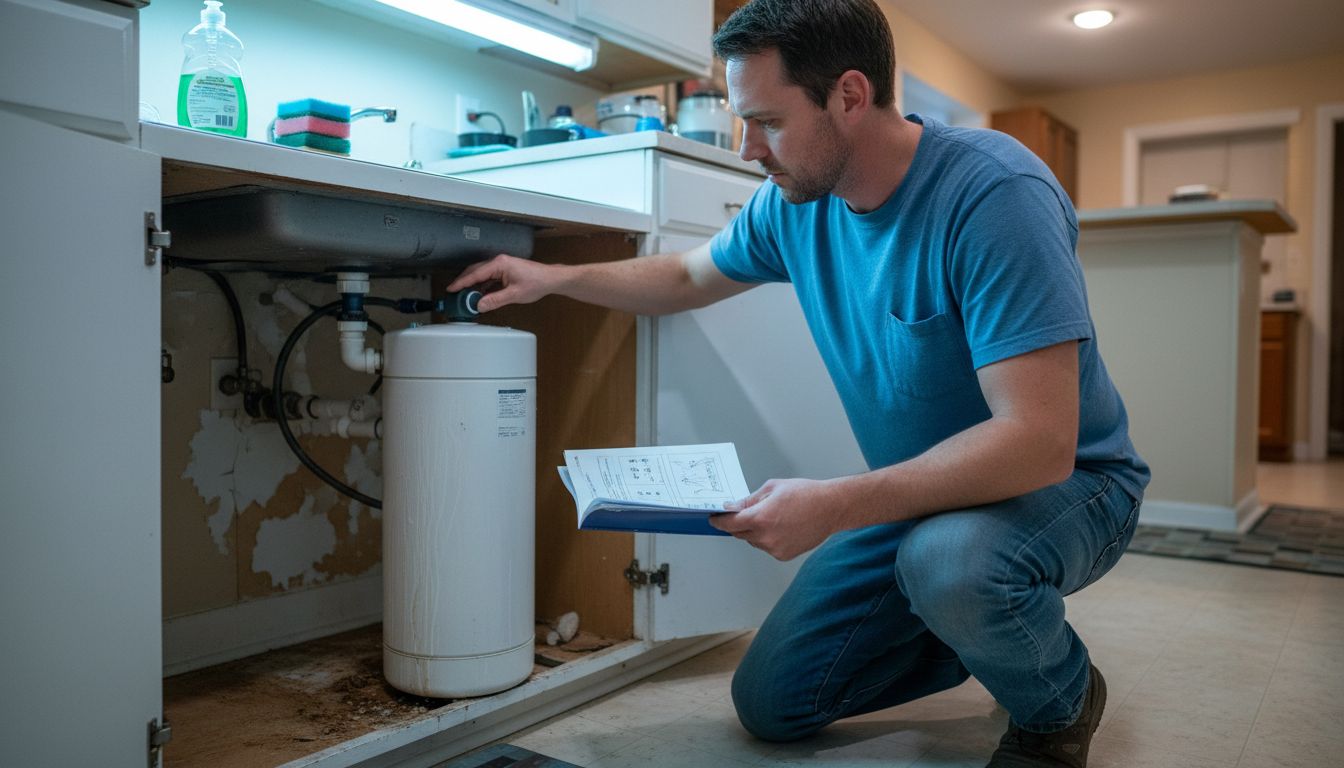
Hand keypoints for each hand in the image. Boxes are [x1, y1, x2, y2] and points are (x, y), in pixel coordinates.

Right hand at [446, 254, 562, 311]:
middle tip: (453, 294)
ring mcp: (501, 265)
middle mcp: (498, 262)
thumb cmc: (536, 283)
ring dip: (472, 285)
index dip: (461, 282)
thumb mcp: (514, 295)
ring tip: (462, 296)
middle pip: (475, 271)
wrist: (551, 279)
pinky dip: (481, 286)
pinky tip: (477, 295)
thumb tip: (479, 305)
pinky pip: (488, 277)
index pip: (475, 274)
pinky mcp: (505, 270)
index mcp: (499, 264)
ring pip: (481, 274)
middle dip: (463, 282)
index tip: (451, 289)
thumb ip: (495, 300)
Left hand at [709, 478, 838, 560]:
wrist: (830, 508)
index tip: (714, 519)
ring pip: (753, 541)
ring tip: (772, 517)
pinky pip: (766, 547)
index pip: (729, 524)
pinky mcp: (783, 555)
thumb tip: (733, 508)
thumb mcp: (772, 488)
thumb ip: (749, 500)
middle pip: (739, 533)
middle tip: (742, 513)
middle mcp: (766, 536)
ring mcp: (775, 548)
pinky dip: (767, 538)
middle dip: (738, 524)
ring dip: (754, 531)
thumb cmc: (805, 494)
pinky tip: (781, 527)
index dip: (719, 521)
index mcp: (761, 517)